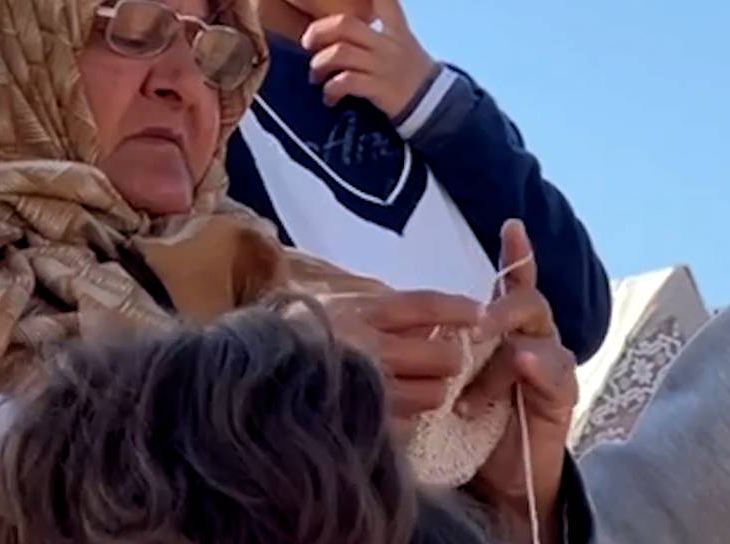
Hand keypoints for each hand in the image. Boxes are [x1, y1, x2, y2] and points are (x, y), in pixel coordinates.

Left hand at [301, 0, 436, 117]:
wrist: (433, 104)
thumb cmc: (409, 72)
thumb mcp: (402, 44)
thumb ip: (379, 31)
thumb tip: (344, 23)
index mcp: (396, 30)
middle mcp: (389, 44)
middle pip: (346, 25)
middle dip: (319, 31)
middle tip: (307, 43)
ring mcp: (383, 66)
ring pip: (340, 53)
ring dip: (320, 64)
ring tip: (317, 75)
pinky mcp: (379, 89)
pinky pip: (346, 82)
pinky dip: (331, 89)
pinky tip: (329, 97)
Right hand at [308, 288, 480, 423]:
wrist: (251, 379)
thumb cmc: (296, 340)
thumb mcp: (335, 310)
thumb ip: (379, 313)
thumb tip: (430, 322)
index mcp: (359, 313)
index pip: (423, 306)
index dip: (457, 308)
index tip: (479, 312)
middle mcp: (367, 349)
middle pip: (442, 355)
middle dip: (448, 358)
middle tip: (442, 359)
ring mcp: (367, 390)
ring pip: (434, 394)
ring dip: (433, 391)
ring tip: (416, 387)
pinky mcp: (364, 423)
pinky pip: (408, 424)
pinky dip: (407, 418)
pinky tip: (392, 409)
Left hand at [462, 220, 577, 543]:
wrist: (498, 480)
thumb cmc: (469, 422)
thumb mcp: (449, 377)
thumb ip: (443, 346)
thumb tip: (415, 323)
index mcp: (505, 330)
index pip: (513, 285)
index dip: (517, 256)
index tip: (511, 225)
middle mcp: (533, 339)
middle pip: (526, 304)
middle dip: (499, 310)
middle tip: (472, 329)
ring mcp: (551, 367)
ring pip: (535, 338)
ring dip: (503, 355)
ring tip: (473, 391)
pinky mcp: (563, 396)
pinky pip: (554, 371)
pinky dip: (535, 366)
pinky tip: (521, 366)